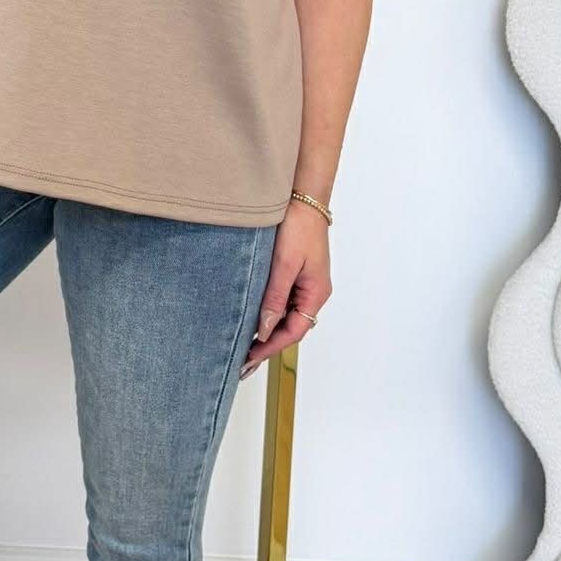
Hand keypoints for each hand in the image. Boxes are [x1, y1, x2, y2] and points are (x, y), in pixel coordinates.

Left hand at [240, 199, 330, 377]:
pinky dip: (268, 313)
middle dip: (268, 345)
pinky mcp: (295, 274)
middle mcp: (313, 292)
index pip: (294, 332)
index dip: (271, 348)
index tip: (250, 358)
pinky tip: (253, 317)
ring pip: (286, 316)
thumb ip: (275, 299)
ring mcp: (305, 283)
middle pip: (291, 328)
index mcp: (316, 293)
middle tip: (244, 361)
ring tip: (245, 345)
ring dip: (268, 330)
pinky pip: (283, 301)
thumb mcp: (284, 265)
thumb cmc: (298, 227)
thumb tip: (266, 330)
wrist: (302, 199)